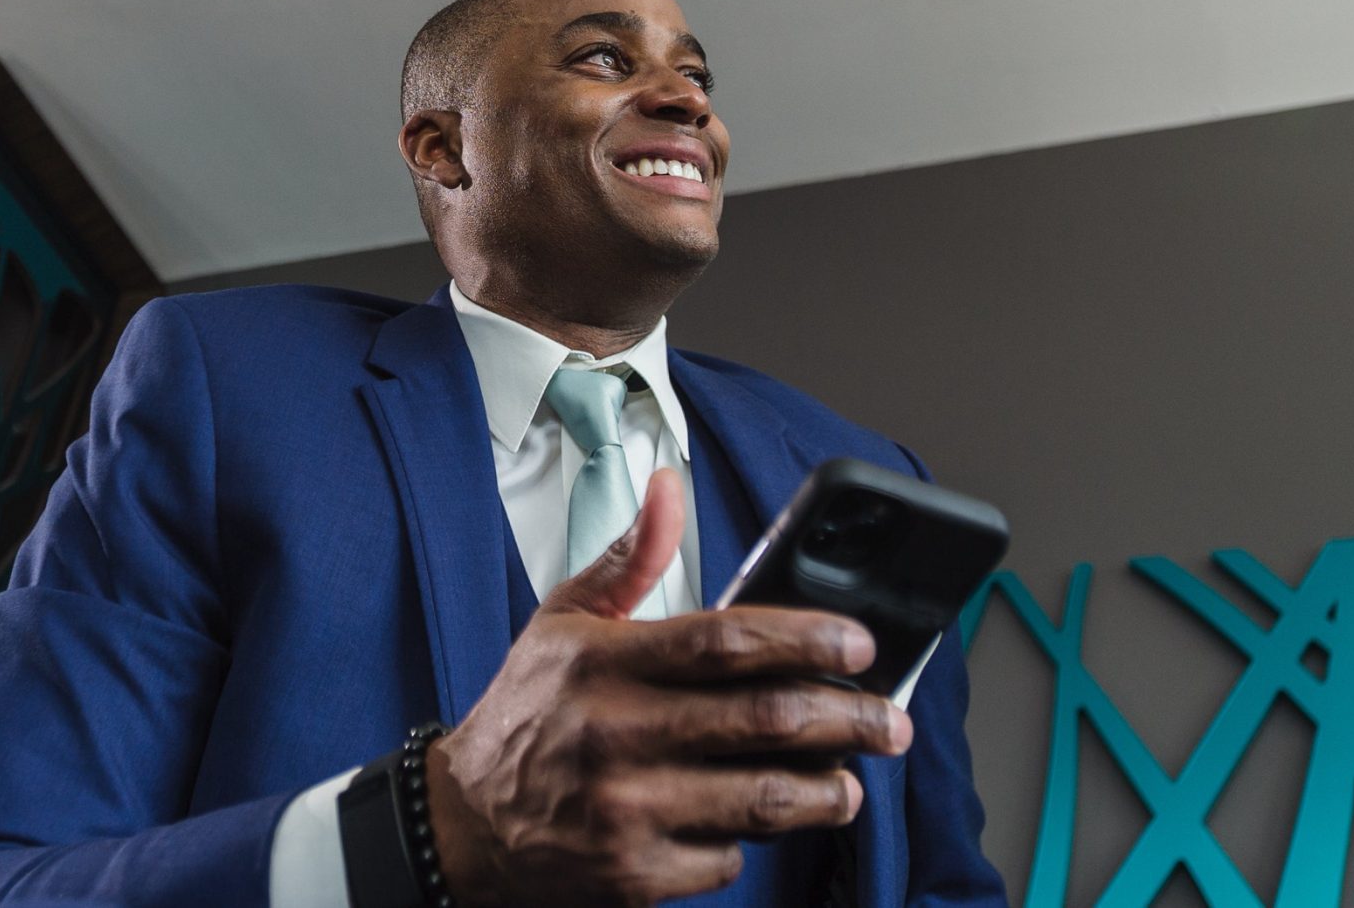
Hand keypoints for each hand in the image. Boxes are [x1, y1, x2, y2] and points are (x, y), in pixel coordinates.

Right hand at [424, 471, 911, 907]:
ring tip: (852, 780)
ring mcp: (628, 811)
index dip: (803, 638)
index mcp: (605, 662)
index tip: (857, 642)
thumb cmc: (527, 710)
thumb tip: (669, 486)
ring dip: (824, 790)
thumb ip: (631, 556)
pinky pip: (723, 861)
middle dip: (844, 717)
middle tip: (889, 719)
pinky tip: (757, 821)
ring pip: (758, 800)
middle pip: (761, 720)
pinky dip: (749, 841)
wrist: (464, 823)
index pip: (724, 641)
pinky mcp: (634, 876)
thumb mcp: (565, 618)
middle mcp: (618, 734)